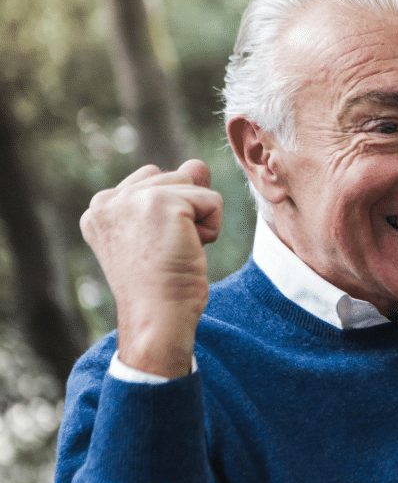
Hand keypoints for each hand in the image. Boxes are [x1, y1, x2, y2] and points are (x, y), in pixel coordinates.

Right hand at [80, 160, 222, 378]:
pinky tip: (190, 251)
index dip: (169, 215)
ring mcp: (133, 199)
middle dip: (185, 214)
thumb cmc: (160, 286)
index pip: (152, 181)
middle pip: (174, 177)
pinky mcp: (162, 203)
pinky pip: (212, 200)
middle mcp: (108, 199)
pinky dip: (212, 228)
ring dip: (199, 220)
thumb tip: (196, 164)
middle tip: (167, 252)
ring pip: (194, 185)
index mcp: (99, 208)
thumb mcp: (160, 234)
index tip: (153, 251)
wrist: (157, 318)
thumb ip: (172, 194)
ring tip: (177, 250)